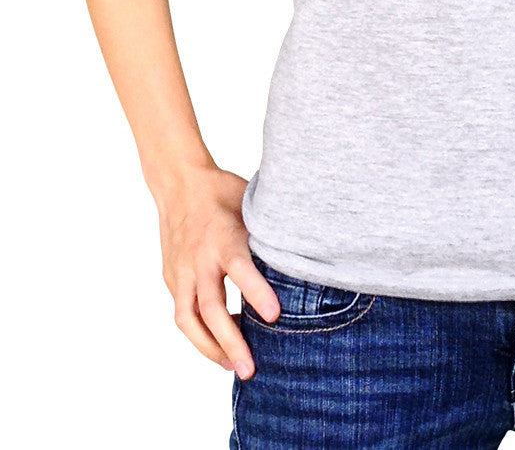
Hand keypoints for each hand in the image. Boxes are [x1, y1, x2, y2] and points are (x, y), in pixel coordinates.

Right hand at [155, 165, 280, 379]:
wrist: (179, 183)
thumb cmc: (224, 192)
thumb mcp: (251, 204)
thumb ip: (268, 231)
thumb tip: (306, 249)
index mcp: (224, 236)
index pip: (240, 269)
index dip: (257, 292)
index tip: (276, 315)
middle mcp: (200, 258)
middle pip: (210, 307)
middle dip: (230, 341)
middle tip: (250, 368)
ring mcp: (181, 270)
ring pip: (188, 319)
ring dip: (210, 347)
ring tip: (233, 366)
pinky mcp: (172, 278)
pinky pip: (182, 311)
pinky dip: (200, 331)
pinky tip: (220, 341)